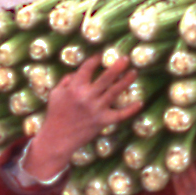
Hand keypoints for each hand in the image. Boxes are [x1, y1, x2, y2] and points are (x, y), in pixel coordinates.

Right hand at [20, 55, 138, 182]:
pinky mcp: (102, 121)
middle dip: (117, 67)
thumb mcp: (55, 94)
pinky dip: (130, 110)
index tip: (102, 55)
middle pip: (105, 78)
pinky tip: (140, 103)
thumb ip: (66, 81)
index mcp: (74, 88)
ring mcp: (96, 109)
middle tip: (126, 58)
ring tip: (134, 72)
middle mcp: (87, 96)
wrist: (57, 139)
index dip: (96, 59)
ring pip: (114, 92)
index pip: (88, 68)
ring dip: (125, 81)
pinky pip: (119, 115)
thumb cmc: (55, 115)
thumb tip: (76, 73)